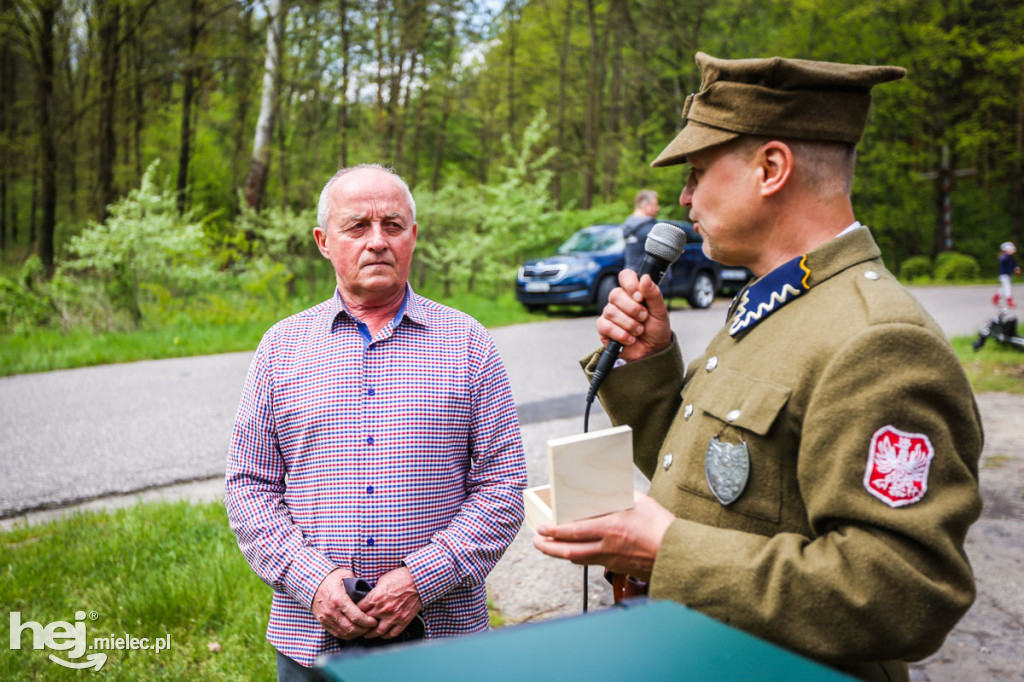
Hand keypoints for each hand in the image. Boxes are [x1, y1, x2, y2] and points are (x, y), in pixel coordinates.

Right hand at [312, 569, 377, 639]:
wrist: (311, 583)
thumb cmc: (331, 578)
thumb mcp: (345, 575)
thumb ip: (357, 584)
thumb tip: (370, 591)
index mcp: (339, 599)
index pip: (356, 616)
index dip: (368, 622)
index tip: (375, 621)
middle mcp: (332, 611)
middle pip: (351, 628)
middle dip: (364, 629)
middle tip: (372, 626)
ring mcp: (326, 618)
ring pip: (345, 633)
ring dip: (357, 633)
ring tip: (365, 629)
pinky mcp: (323, 622)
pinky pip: (337, 634)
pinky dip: (348, 635)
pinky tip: (355, 631)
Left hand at [358, 566, 422, 639]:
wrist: (418, 580)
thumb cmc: (400, 577)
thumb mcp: (382, 580)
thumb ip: (374, 592)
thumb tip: (367, 599)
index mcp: (375, 598)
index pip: (358, 610)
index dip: (355, 612)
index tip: (354, 614)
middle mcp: (383, 609)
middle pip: (366, 622)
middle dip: (360, 625)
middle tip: (357, 626)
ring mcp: (393, 617)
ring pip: (378, 632)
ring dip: (371, 634)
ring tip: (367, 635)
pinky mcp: (403, 621)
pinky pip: (392, 634)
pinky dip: (385, 636)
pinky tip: (382, 635)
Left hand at [532, 491, 675, 580]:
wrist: (678, 554)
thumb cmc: (662, 526)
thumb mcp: (641, 502)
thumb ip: (621, 496)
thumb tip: (608, 487)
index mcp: (611, 528)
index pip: (575, 532)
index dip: (554, 531)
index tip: (542, 527)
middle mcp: (607, 547)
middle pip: (570, 551)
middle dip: (549, 547)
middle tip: (536, 541)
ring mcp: (612, 560)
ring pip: (579, 559)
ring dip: (560, 554)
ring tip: (548, 547)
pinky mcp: (617, 567)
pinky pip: (592, 563)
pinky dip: (578, 557)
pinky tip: (573, 553)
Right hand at [596, 270, 671, 362]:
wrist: (653, 351)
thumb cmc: (656, 329)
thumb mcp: (660, 311)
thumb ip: (654, 294)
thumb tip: (645, 278)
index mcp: (633, 292)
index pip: (625, 276)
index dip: (630, 284)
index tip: (640, 297)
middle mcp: (619, 300)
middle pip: (615, 294)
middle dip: (633, 309)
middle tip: (644, 318)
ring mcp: (610, 314)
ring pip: (611, 311)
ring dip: (629, 324)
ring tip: (639, 331)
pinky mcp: (604, 328)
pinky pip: (606, 326)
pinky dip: (621, 334)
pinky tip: (630, 339)